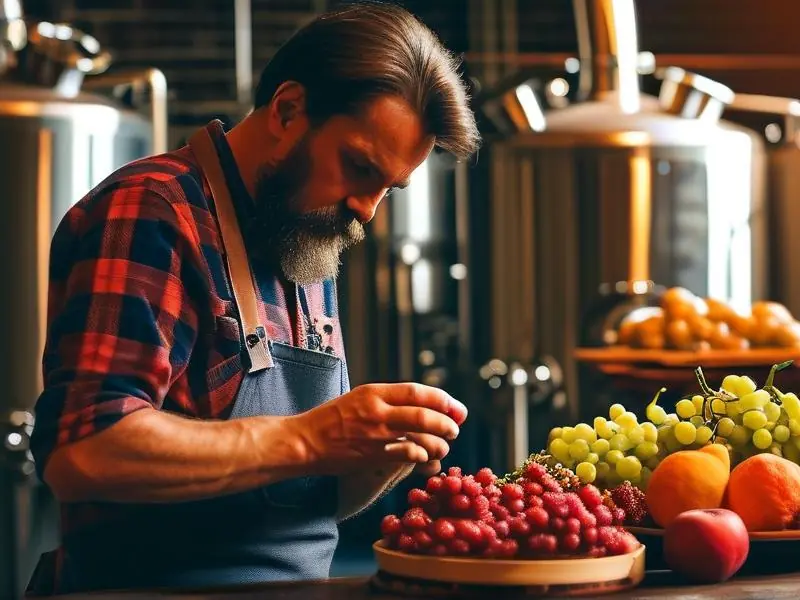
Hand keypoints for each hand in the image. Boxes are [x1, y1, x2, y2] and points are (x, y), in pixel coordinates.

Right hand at [288, 383, 466, 474]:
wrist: (305, 441)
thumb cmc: (332, 420)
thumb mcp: (359, 398)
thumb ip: (388, 401)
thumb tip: (422, 406)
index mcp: (374, 392)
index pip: (417, 391)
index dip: (442, 400)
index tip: (456, 408)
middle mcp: (378, 410)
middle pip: (424, 414)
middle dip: (447, 422)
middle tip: (455, 429)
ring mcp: (376, 434)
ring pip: (421, 436)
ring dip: (439, 443)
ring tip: (444, 446)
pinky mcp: (374, 456)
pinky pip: (409, 455)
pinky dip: (423, 458)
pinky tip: (426, 460)